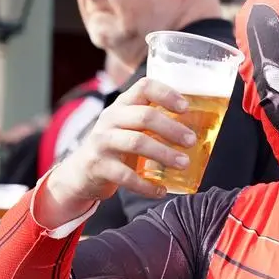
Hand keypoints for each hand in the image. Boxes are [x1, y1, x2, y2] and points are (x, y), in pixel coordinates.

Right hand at [38, 77, 193, 226]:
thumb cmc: (115, 148)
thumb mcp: (129, 128)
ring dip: (164, 154)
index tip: (186, 107)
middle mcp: (110, 119)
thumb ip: (153, 124)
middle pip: (144, 116)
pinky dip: (146, 185)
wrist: (80, 173)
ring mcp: (102, 142)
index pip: (144, 87)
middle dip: (172, 128)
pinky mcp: (98, 166)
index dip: (166, 93)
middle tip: (191, 141)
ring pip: (136, 142)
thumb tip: (198, 129)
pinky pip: (126, 176)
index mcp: (122, 105)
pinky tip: (161, 191)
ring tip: (183, 164)